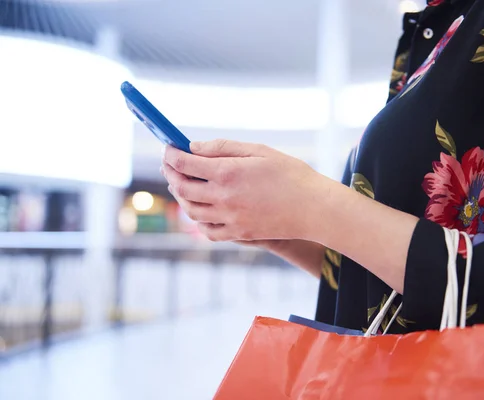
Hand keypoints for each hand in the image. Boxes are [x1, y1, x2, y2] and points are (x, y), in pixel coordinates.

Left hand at [162, 139, 330, 241]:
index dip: (171, 155)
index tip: (168, 149)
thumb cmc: (290, 174)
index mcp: (228, 173)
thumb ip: (224, 148)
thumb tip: (194, 148)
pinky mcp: (239, 233)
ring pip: (191, 211)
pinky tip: (200, 210)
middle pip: (182, 188)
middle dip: (171, 174)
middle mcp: (224, 198)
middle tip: (170, 165)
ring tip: (182, 186)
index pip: (185, 164)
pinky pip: (208, 230)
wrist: (314, 207)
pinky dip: (198, 220)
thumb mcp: (259, 151)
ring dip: (181, 197)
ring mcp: (230, 219)